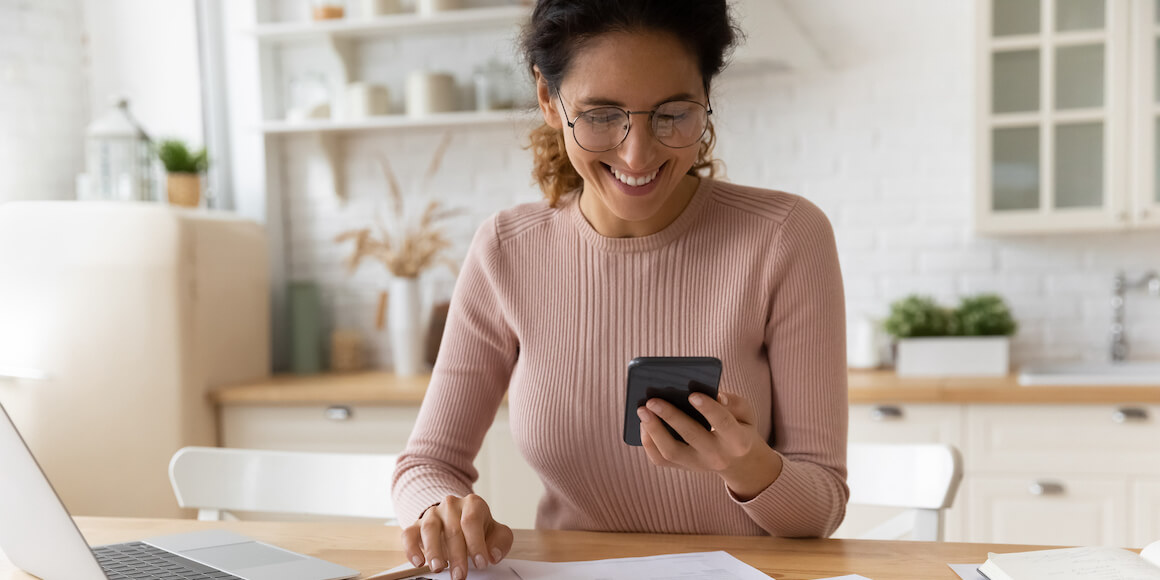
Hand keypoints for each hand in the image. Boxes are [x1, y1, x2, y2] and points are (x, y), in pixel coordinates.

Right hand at [401, 494, 512, 579]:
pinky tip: (418, 562)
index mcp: (473, 503)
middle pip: (452, 528)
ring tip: (438, 567)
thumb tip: (492, 554)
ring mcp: (432, 514)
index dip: (476, 543)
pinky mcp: (416, 525)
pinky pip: (409, 534)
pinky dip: (411, 548)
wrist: (458, 518)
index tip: (481, 563)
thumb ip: (500, 542)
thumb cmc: (478, 528)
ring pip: (429, 529)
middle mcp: (451, 505)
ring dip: (433, 550)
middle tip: (460, 575)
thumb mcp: (496, 532)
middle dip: (457, 555)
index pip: (472, 520)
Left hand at [637, 392, 782, 499]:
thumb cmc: (739, 427)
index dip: (708, 409)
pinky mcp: (683, 467)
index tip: (692, 394)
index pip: (723, 423)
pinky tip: (643, 423)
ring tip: (642, 410)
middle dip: (671, 416)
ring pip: (671, 452)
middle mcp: (717, 456)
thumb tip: (715, 395)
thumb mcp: (746, 413)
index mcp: (738, 441)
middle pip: (691, 436)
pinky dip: (648, 442)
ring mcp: (698, 465)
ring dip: (654, 430)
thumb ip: (734, 402)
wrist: (738, 462)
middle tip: (653, 400)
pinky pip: (660, 459)